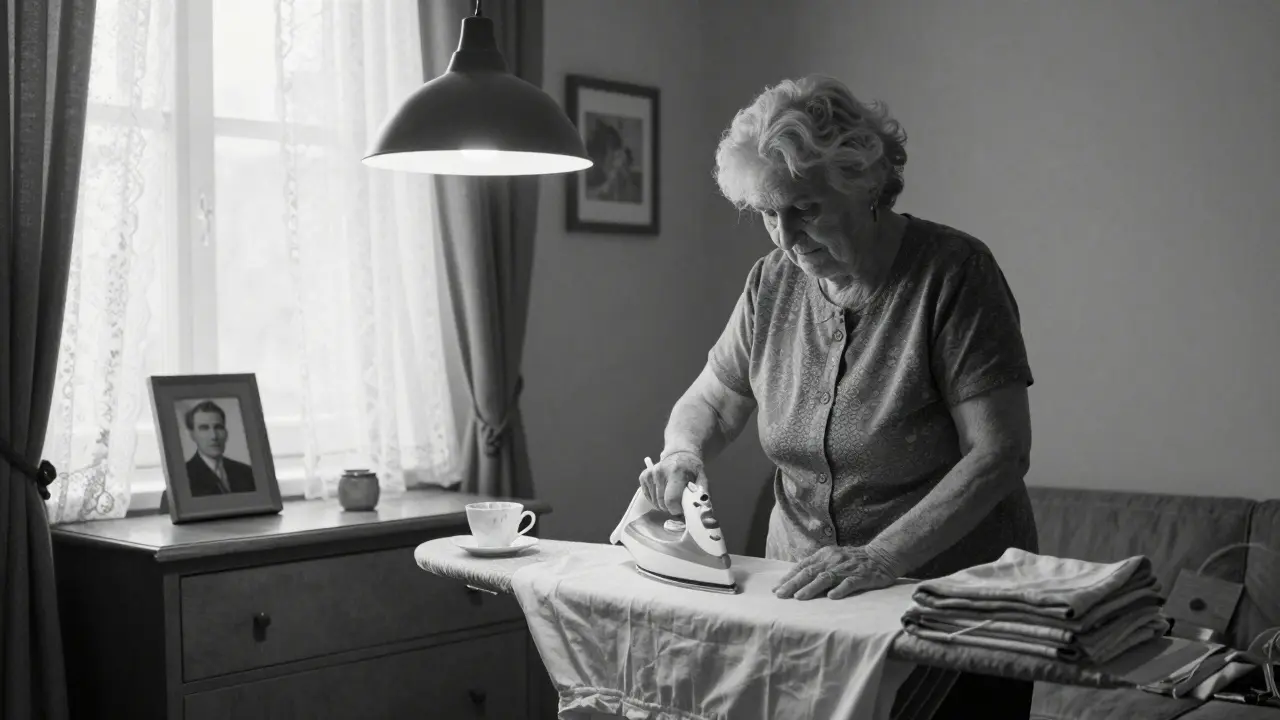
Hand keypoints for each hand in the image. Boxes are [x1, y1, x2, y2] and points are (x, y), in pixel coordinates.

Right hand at [638, 451, 703, 514]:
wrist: (680, 455)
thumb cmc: (692, 469)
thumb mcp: (702, 479)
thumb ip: (703, 495)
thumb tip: (705, 514)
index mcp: (676, 472)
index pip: (671, 500)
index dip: (677, 509)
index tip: (682, 508)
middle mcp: (660, 472)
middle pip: (662, 503)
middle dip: (671, 508)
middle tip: (679, 503)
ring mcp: (650, 474)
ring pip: (654, 502)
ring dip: (663, 505)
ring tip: (672, 497)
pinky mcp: (644, 476)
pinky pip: (648, 497)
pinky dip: (655, 500)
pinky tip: (663, 494)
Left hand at [772, 544, 900, 599]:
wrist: (881, 556)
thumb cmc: (853, 560)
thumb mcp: (832, 558)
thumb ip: (817, 567)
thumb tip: (795, 579)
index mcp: (824, 555)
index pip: (803, 566)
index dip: (789, 577)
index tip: (776, 588)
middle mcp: (833, 560)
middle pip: (810, 572)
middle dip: (793, 584)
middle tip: (780, 595)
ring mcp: (847, 568)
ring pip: (826, 577)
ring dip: (811, 587)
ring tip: (799, 597)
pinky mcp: (861, 576)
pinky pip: (850, 583)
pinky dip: (840, 589)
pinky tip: (832, 597)